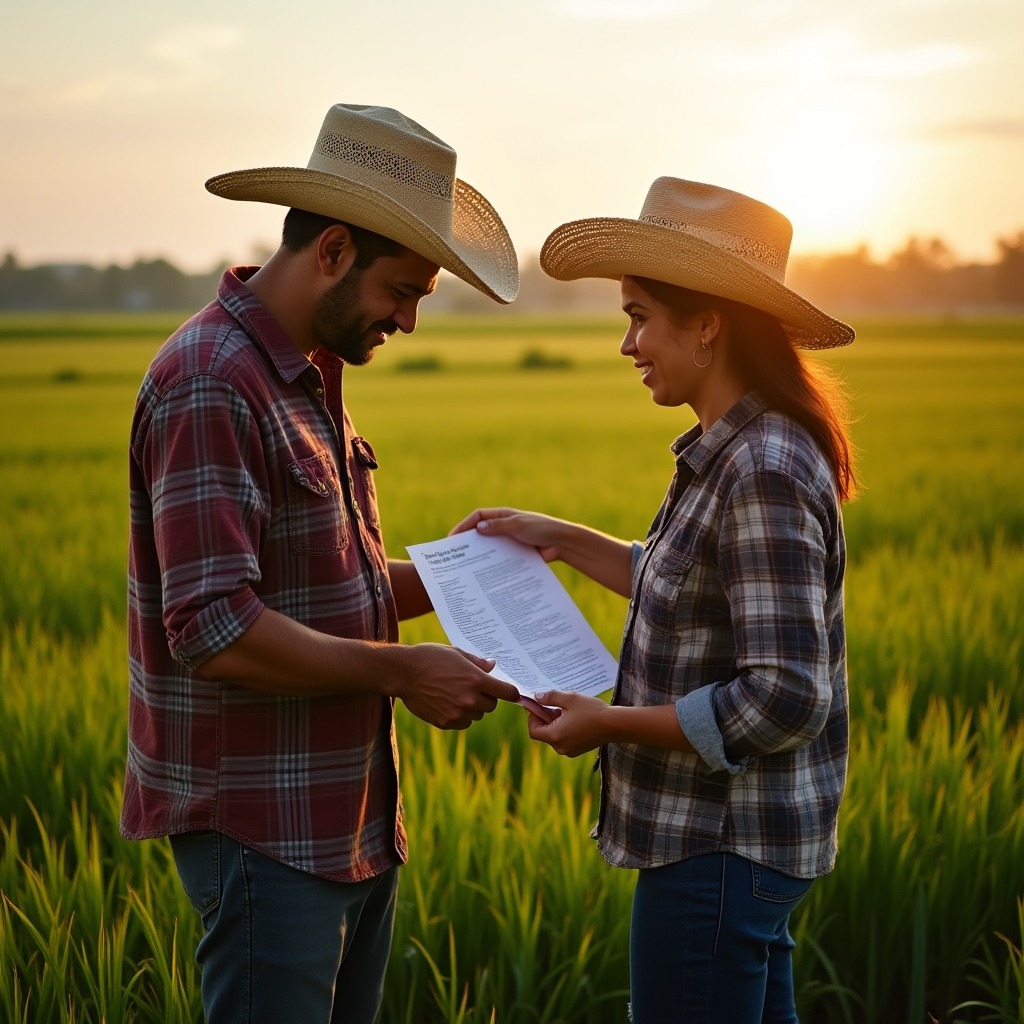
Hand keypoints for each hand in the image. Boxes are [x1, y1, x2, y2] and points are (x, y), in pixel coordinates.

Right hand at [396, 643, 520, 729]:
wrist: (404, 673)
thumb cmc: (430, 658)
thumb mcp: (456, 653)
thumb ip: (477, 663)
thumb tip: (493, 666)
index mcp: (476, 680)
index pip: (506, 692)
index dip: (510, 692)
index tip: (510, 692)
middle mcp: (469, 699)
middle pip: (492, 705)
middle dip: (487, 697)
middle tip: (475, 688)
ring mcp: (457, 713)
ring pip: (477, 716)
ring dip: (473, 708)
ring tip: (457, 694)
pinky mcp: (445, 722)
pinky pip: (462, 723)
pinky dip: (460, 716)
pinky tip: (448, 703)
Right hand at [448, 508, 567, 562]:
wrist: (561, 543)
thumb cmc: (541, 529)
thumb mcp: (518, 525)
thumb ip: (499, 527)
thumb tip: (477, 529)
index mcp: (503, 516)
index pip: (478, 517)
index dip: (464, 526)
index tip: (453, 538)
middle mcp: (504, 528)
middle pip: (481, 534)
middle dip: (468, 544)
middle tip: (455, 556)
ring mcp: (509, 542)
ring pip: (490, 549)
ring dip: (480, 557)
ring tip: (467, 568)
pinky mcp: (515, 555)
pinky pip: (500, 560)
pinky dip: (493, 566)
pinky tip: (486, 576)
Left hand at [525, 690, 612, 756]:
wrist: (615, 724)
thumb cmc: (592, 710)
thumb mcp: (569, 698)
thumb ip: (550, 697)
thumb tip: (537, 697)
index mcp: (555, 736)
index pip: (533, 730)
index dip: (533, 717)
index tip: (539, 705)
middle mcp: (560, 747)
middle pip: (543, 733)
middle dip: (546, 718)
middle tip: (554, 704)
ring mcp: (569, 750)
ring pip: (554, 735)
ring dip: (555, 722)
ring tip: (567, 710)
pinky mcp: (578, 750)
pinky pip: (564, 739)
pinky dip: (564, 729)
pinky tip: (575, 718)